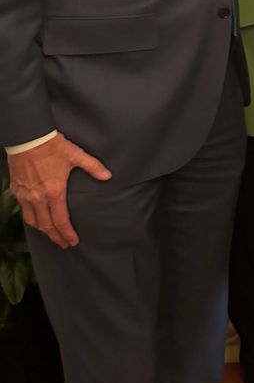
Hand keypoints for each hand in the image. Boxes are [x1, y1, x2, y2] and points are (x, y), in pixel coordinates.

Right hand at [8, 133, 110, 248]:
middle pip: (46, 226)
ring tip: (51, 235)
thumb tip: (108, 176)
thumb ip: (93, 167)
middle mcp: (38, 198)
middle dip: (56, 237)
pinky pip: (23, 211)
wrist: (28, 138)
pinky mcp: (17, 191)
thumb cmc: (53, 146)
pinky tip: (36, 220)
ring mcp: (26, 196)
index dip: (67, 233)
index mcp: (54, 192)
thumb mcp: (76, 155)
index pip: (60, 221)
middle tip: (64, 244)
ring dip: (43, 231)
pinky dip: (31, 220)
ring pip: (32, 222)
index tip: (73, 241)